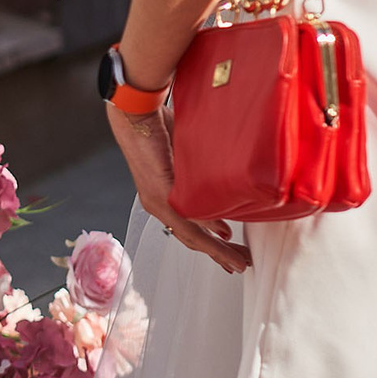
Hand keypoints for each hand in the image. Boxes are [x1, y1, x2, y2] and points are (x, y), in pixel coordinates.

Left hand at [104, 98, 251, 273]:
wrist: (136, 113)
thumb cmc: (158, 127)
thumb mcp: (185, 158)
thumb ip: (199, 177)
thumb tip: (222, 187)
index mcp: (163, 198)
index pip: (188, 230)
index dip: (210, 246)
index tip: (230, 255)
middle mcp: (158, 204)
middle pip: (191, 238)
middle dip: (218, 254)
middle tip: (240, 264)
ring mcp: (157, 200)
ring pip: (189, 233)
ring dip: (216, 249)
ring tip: (237, 259)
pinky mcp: (159, 191)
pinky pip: (186, 216)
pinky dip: (207, 228)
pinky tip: (224, 235)